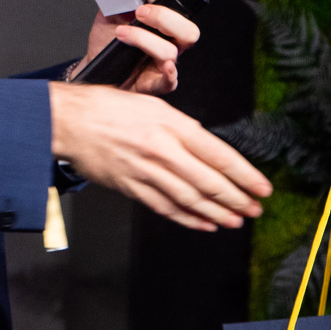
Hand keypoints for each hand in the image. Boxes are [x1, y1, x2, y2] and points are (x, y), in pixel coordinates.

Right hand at [49, 83, 271, 230]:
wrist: (69, 121)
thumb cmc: (108, 108)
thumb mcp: (153, 105)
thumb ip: (182, 128)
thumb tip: (206, 148)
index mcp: (172, 124)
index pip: (218, 154)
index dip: (244, 174)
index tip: (261, 187)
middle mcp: (162, 149)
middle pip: (208, 181)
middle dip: (237, 198)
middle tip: (255, 209)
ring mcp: (146, 171)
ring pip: (190, 198)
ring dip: (217, 212)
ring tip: (236, 220)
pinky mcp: (131, 188)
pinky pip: (165, 207)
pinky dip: (188, 218)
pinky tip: (204, 224)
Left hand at [76, 0, 195, 94]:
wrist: (96, 70)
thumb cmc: (107, 42)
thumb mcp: (109, 12)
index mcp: (160, 13)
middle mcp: (168, 36)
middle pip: (185, 25)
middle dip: (163, 15)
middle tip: (139, 12)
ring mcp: (166, 59)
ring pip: (173, 50)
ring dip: (145, 40)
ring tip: (122, 34)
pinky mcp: (159, 81)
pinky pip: (172, 79)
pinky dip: (170, 72)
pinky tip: (164, 65)